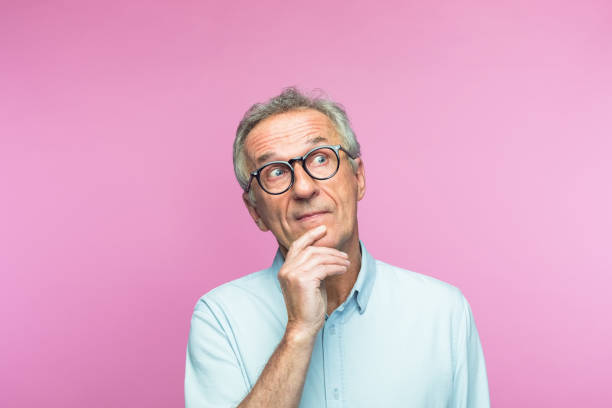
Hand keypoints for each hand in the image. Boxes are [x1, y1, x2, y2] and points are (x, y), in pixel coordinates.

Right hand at [278, 225, 349, 339]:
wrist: (303, 326)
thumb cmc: (308, 306)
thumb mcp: (309, 282)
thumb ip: (313, 268)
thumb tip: (327, 255)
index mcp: (285, 269)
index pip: (297, 246)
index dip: (310, 236)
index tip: (323, 229)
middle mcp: (286, 269)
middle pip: (311, 251)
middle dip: (330, 251)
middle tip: (344, 255)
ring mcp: (293, 274)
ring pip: (319, 258)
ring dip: (336, 259)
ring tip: (346, 263)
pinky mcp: (303, 280)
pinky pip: (324, 268)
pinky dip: (336, 267)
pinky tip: (343, 269)